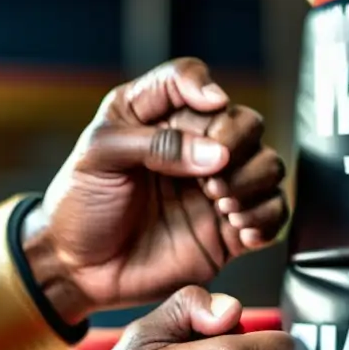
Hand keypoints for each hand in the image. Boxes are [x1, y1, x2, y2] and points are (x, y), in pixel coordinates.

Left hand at [32, 58, 289, 318]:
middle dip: (237, 143)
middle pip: (244, 122)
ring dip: (253, 180)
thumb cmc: (79, 206)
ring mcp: (213, 188)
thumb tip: (214, 153)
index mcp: (154, 117)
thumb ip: (156, 144)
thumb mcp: (99, 157)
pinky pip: (270, 215)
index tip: (210, 106)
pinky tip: (239, 227)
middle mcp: (191, 147)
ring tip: (222, 203)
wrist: (77, 268)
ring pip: (267, 166)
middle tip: (210, 176)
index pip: (191, 81)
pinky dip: (266, 218)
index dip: (204, 87)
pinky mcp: (226, 230)